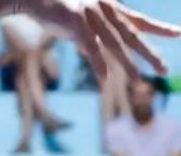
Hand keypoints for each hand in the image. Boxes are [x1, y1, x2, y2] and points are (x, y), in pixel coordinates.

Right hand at [22, 0, 179, 80]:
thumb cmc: (54, 9)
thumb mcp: (77, 24)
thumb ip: (89, 38)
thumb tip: (94, 54)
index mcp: (109, 8)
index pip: (139, 20)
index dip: (159, 28)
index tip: (178, 34)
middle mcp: (106, 10)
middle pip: (132, 35)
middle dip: (149, 53)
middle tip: (164, 69)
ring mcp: (92, 15)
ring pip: (115, 43)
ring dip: (127, 64)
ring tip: (138, 80)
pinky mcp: (76, 21)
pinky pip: (91, 47)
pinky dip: (98, 64)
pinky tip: (106, 80)